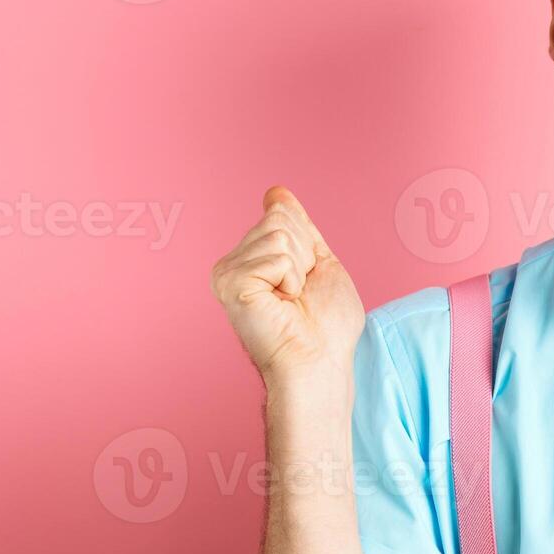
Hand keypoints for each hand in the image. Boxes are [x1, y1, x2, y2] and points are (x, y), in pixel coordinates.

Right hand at [211, 186, 364, 375]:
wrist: (319, 360)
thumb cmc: (325, 325)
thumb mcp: (319, 261)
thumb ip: (298, 227)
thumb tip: (275, 192)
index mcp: (252, 257)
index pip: (281, 211)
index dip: (308, 244)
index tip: (304, 281)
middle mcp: (233, 262)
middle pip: (279, 218)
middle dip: (305, 255)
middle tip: (300, 293)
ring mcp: (227, 271)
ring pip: (279, 234)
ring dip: (299, 269)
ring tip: (291, 299)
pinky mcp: (229, 282)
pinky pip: (276, 256)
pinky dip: (290, 279)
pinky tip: (281, 304)